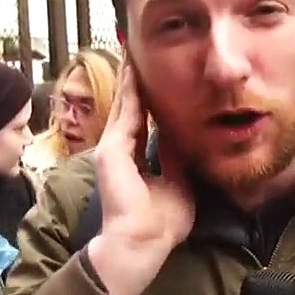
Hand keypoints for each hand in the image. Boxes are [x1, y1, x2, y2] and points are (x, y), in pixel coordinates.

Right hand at [87, 61, 195, 294]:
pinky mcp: (112, 151)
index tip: (154, 76)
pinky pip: (126, 114)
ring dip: (128, 80)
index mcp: (133, 160)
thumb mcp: (177, 182)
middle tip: (136, 52)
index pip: (141, 121)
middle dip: (133, 81)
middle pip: (128, 108)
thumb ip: (175, 157)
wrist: (143, 243)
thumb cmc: (161, 223)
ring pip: (124, 106)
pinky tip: (134, 71)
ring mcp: (112, 150)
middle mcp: (119, 151)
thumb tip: (181, 134)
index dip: (147, 99)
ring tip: (133, 53)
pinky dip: (130, 92)